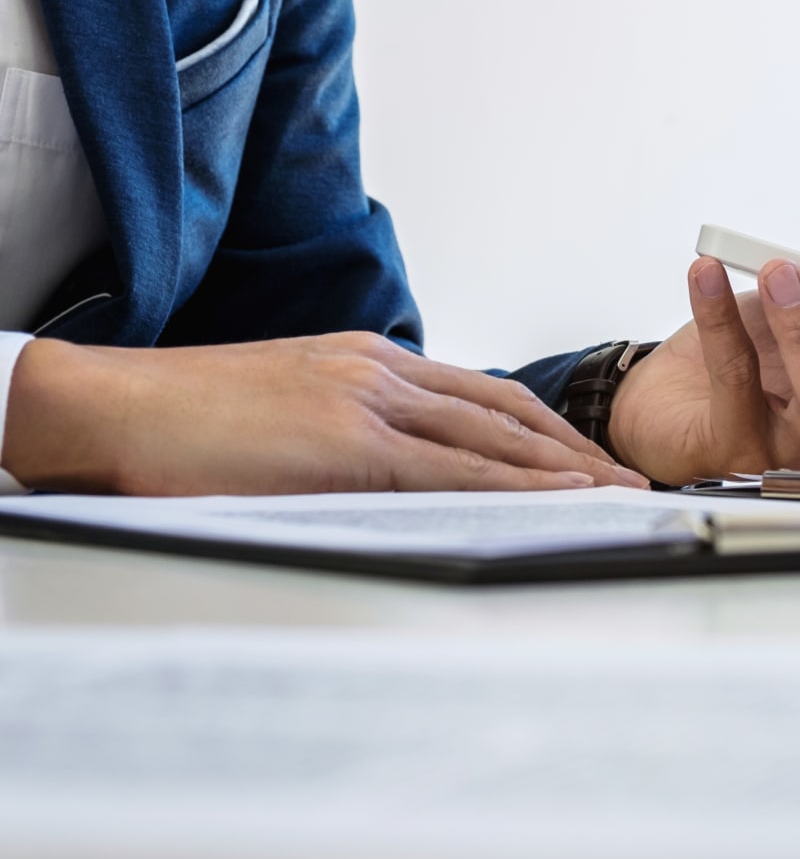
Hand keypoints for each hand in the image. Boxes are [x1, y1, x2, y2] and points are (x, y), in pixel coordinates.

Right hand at [2, 332, 645, 494]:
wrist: (112, 406)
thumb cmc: (186, 422)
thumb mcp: (287, 415)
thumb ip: (347, 434)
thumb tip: (393, 478)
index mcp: (368, 360)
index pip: (481, 394)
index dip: (543, 429)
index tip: (585, 457)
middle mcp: (380, 369)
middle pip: (506, 410)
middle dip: (575, 449)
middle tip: (628, 479)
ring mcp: (368, 400)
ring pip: (494, 435)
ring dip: (566, 469)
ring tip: (618, 496)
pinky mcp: (350, 442)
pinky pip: (454, 466)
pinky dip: (517, 482)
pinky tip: (560, 497)